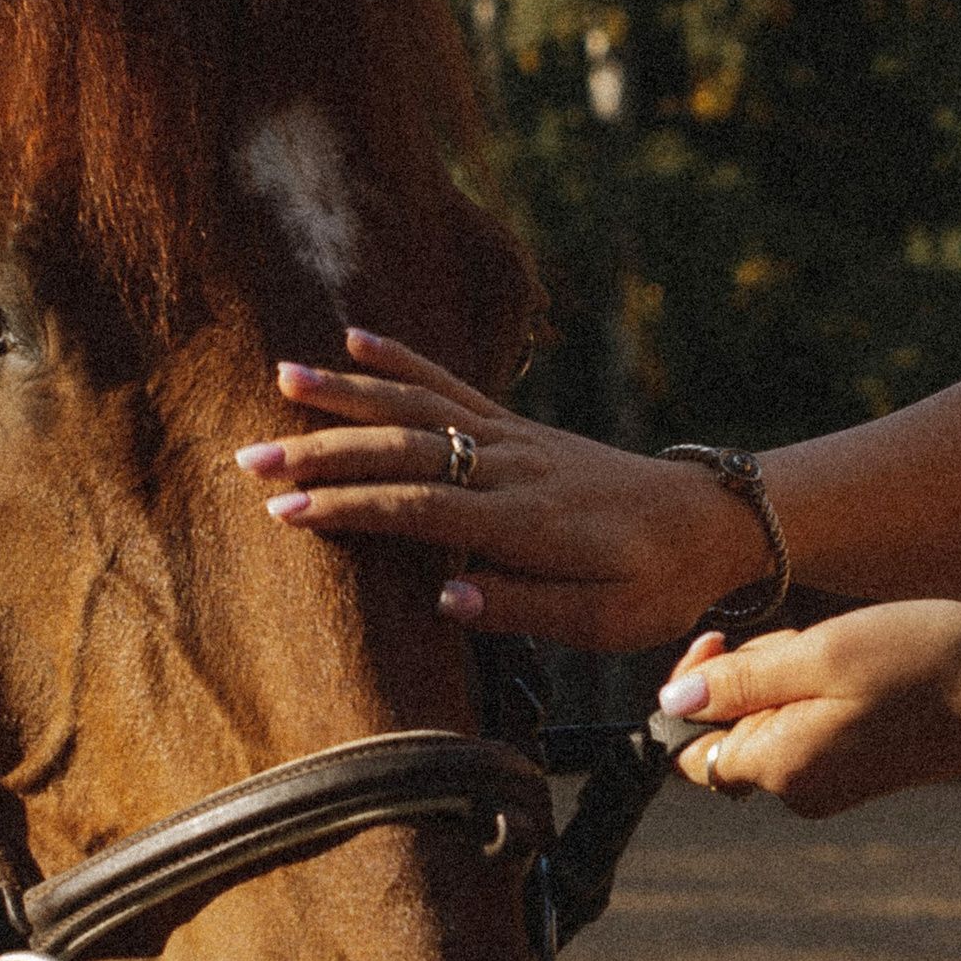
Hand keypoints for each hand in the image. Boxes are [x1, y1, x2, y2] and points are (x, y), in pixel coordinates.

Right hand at [234, 329, 766, 647]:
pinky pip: (454, 386)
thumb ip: (523, 607)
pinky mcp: (520, 427)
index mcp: (526, 522)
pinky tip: (355, 340)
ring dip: (347, 394)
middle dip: (323, 451)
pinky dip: (403, 361)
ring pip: (419, 407)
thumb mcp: (604, 620)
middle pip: (404, 450)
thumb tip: (443, 596)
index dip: (350, 507)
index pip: (420, 508)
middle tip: (249, 456)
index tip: (285, 511)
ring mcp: (514, 439)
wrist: (711, 521)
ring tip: (281, 380)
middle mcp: (513, 468)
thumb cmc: (657, 582)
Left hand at [657, 602, 960, 817]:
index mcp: (780, 768)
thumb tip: (672, 702)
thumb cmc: (920, 661)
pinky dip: (816, 693)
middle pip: (729, 732)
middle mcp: (799, 791)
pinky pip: (808, 731)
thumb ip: (739, 681)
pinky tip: (859, 668)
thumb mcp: (819, 654)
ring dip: (786, 678)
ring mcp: (831, 785)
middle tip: (804, 639)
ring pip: (770, 725)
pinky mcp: (859, 772)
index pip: (688, 748)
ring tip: (839, 649)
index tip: (722, 638)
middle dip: (749, 676)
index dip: (691, 690)